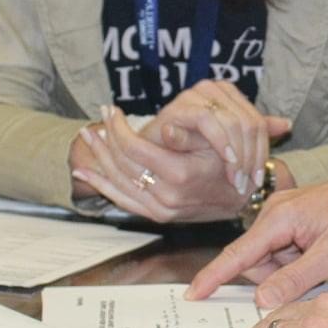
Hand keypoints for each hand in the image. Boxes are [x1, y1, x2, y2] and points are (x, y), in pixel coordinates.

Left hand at [71, 104, 247, 221]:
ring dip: (98, 159)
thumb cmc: (231, 166)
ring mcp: (160, 209)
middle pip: (122, 165)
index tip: (112, 111)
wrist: (244, 199)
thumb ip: (188, 136)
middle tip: (94, 122)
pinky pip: (122, 200)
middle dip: (104, 141)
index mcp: (180, 175)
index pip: (135, 149)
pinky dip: (101, 186)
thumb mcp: (217, 145)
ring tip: (87, 138)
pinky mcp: (157, 216)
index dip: (119, 128)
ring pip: (118, 182)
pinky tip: (84, 174)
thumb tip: (166, 128)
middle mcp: (167, 197)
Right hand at [145, 80, 290, 196]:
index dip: (263, 152)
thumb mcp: (227, 147)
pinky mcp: (179, 106)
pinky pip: (209, 120)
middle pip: (250, 123)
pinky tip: (227, 163)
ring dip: (239, 155)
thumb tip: (287, 124)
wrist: (150, 155)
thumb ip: (254, 134)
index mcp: (228, 95)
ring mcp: (196, 95)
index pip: (258, 123)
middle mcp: (214, 90)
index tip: (260, 180)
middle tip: (249, 183)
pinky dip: (222, 144)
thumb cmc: (188, 151)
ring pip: (234, 122)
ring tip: (238, 178)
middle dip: (252, 157)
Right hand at [185, 168, 327, 306]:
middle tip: (313, 272)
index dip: (213, 277)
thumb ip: (294, 279)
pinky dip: (296, 260)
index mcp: (279, 217)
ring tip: (322, 259)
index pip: (237, 254)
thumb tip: (262, 300)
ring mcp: (283, 213)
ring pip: (269, 258)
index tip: (192, 294)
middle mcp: (274, 212)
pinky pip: (281, 249)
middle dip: (276, 276)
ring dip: (288, 269)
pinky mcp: (292, 218)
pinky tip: (319, 255)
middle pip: (254, 260)